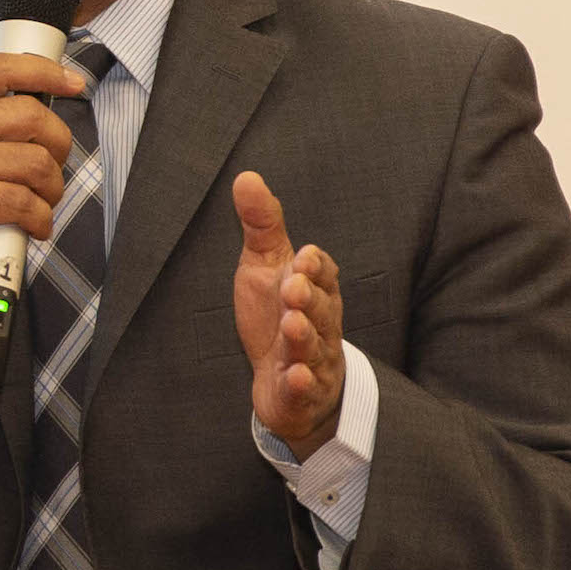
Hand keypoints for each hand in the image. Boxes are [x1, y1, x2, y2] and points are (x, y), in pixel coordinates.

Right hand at [0, 54, 87, 358]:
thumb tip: (12, 61)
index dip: (45, 71)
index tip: (73, 83)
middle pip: (30, 115)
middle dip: (58, 145)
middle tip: (51, 170)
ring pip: (35, 161)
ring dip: (52, 189)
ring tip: (41, 203)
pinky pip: (26, 201)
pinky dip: (41, 218)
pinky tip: (33, 226)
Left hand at [231, 170, 345, 450]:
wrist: (283, 380)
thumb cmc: (277, 315)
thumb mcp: (265, 267)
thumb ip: (261, 226)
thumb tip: (246, 176)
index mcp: (316, 292)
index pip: (324, 275)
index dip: (316, 267)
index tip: (304, 256)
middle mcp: (320, 325)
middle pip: (321, 311)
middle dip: (309, 298)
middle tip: (293, 286)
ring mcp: (313, 361)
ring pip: (313, 349)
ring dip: (304, 337)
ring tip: (292, 323)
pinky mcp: (300, 394)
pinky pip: (304, 389)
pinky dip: (300, 383)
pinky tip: (293, 375)